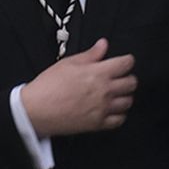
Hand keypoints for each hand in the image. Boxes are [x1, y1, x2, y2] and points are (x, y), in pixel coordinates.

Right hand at [20, 39, 135, 138]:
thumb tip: (102, 45)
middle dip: (127, 77)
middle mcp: (105, 91)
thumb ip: (90, 54)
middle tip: (119, 77)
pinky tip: (111, 109)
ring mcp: (103, 108)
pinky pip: (120, 120)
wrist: (37, 110)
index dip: (127, 60)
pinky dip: (119, 114)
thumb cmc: (49, 86)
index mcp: (98, 73)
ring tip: (115, 93)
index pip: (126, 64)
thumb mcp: (68, 63)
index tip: (123, 61)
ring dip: (124, 96)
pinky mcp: (99, 123)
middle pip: (131, 83)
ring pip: (128, 101)